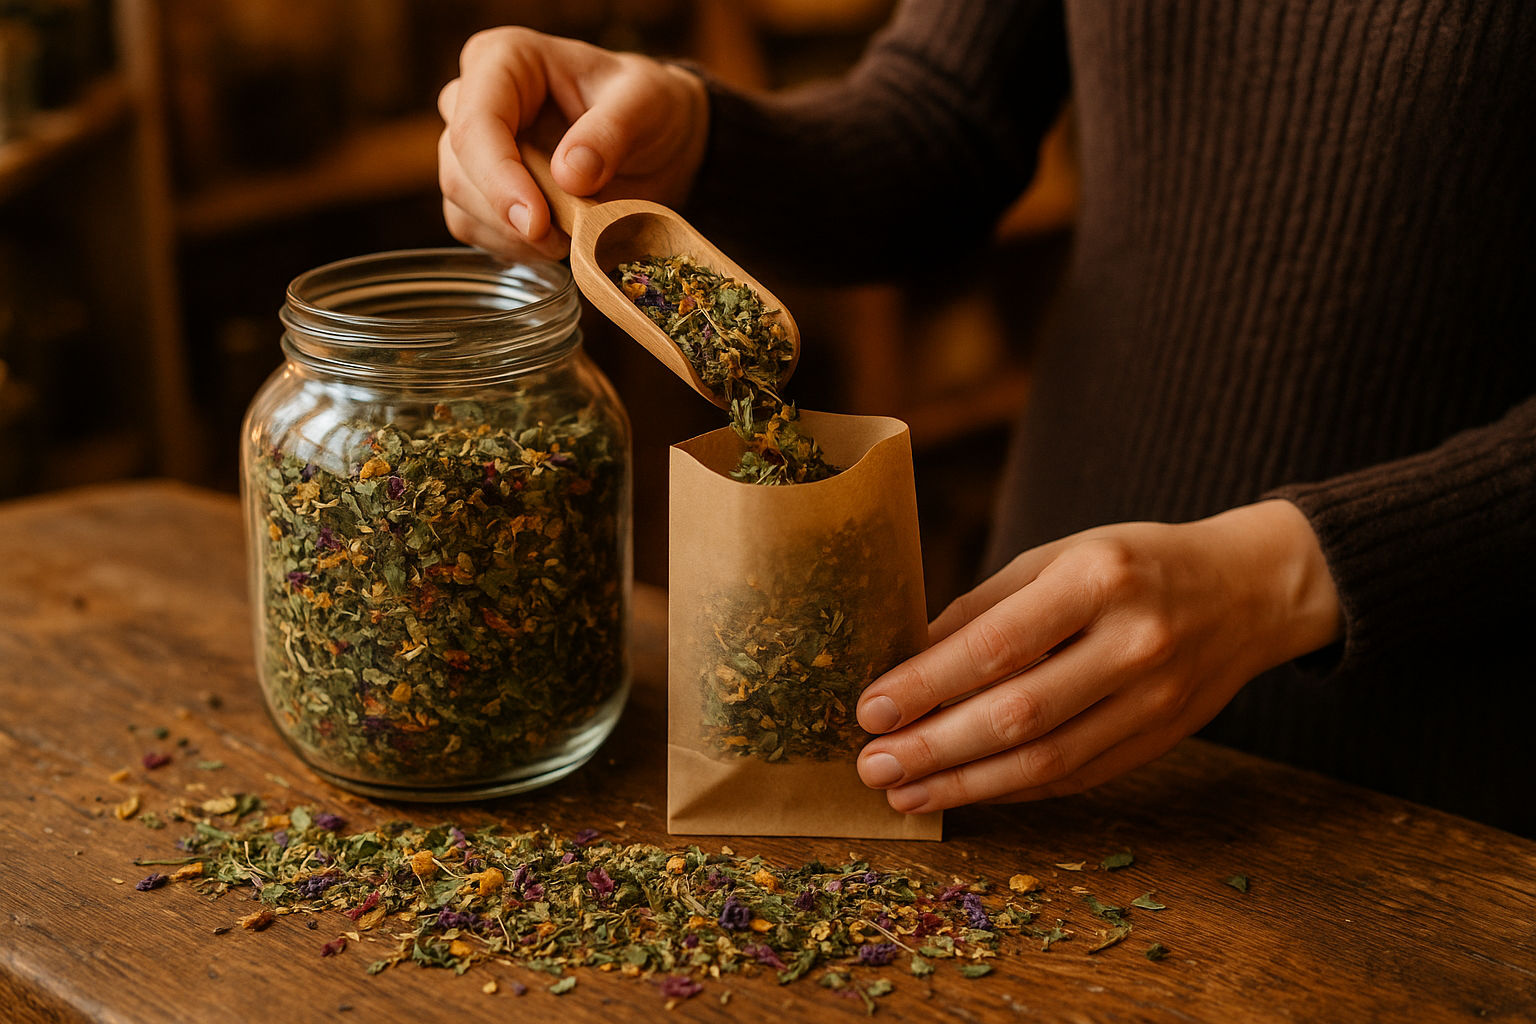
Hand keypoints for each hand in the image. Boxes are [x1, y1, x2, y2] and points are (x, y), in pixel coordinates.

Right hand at [437, 27, 708, 259]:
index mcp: (504, 59)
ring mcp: (473, 147)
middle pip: (460, 169)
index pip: (477, 123)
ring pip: (461, 204)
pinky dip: (514, 248)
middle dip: (509, 216)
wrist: (656, 140)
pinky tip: (556, 241)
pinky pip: (475, 229)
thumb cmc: (648, 106)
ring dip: (514, 237)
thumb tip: (568, 175)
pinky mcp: (480, 190)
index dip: (499, 178)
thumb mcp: (646, 104)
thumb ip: (610, 133)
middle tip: (567, 238)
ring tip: (572, 235)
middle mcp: (474, 98)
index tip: (537, 222)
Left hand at [855, 499, 1342, 812]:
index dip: (927, 684)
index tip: (870, 710)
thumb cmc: (1132, 565)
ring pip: (1045, 761)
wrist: (1248, 590)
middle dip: (933, 748)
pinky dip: (1011, 789)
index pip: (997, 644)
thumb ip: (985, 608)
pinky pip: (1074, 778)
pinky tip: (964, 792)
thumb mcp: (1058, 557)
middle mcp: (1132, 643)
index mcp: (1097, 578)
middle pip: (1017, 714)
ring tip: (904, 792)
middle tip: (872, 766)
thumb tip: (906, 664)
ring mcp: (1154, 701)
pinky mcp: (1160, 741)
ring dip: (964, 785)